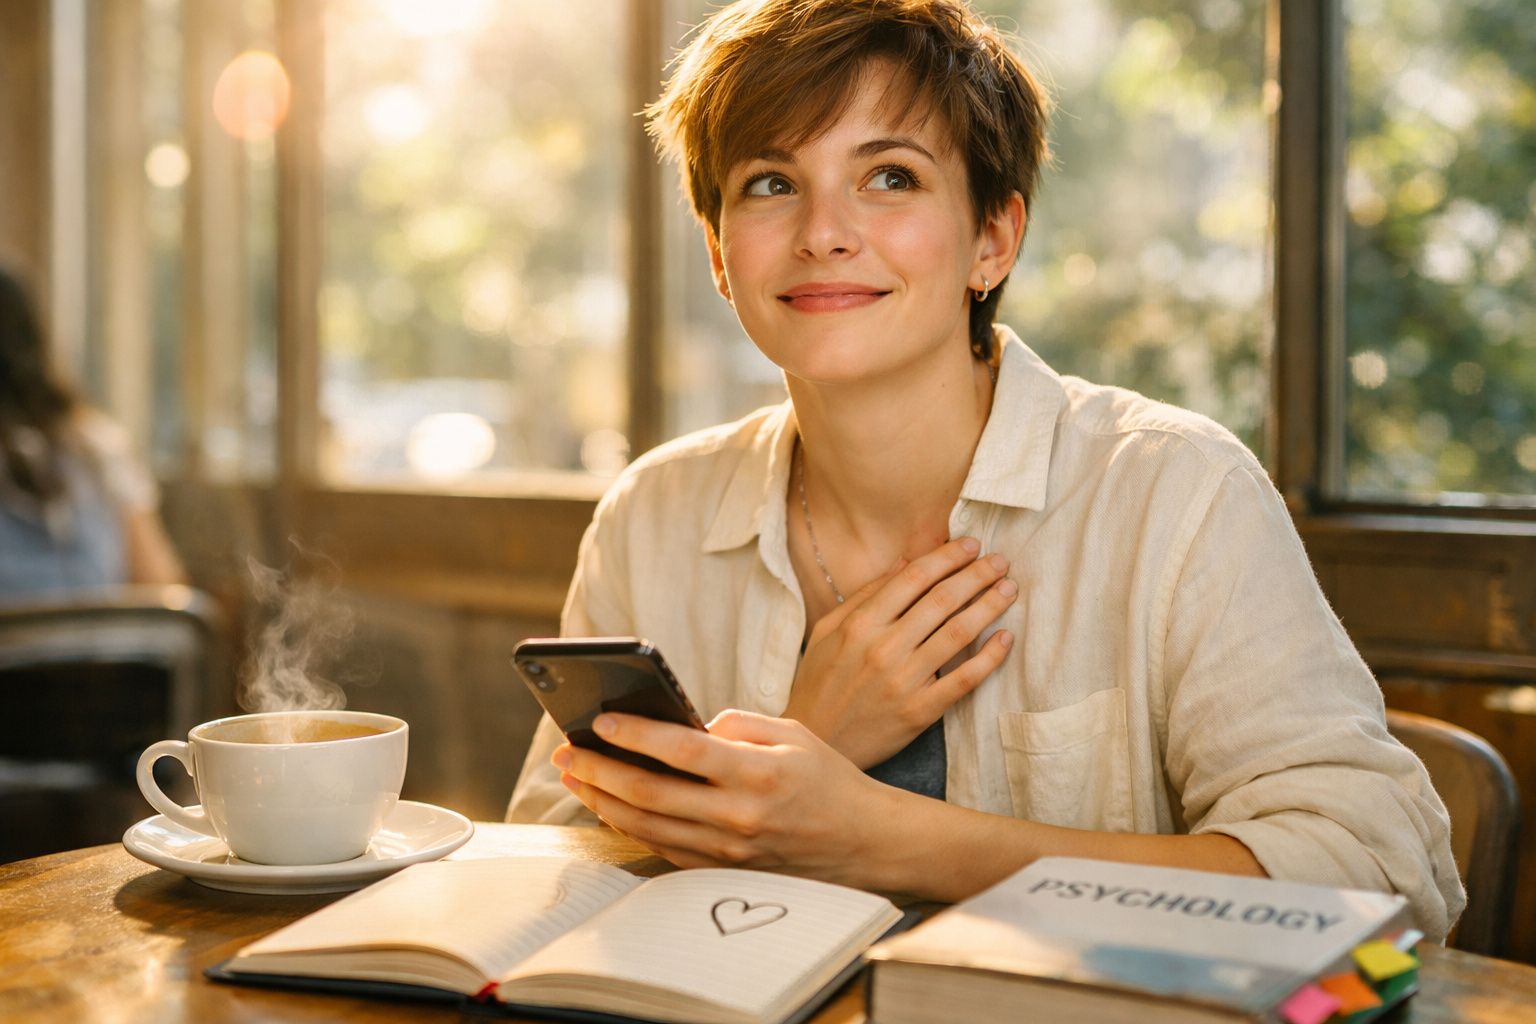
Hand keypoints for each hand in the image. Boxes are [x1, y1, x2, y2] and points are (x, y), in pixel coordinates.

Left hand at [552, 710, 898, 887]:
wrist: (863, 843)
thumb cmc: (829, 780)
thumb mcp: (794, 733)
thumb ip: (737, 724)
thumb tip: (683, 725)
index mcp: (759, 773)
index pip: (682, 751)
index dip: (635, 734)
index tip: (600, 721)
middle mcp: (739, 817)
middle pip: (651, 794)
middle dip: (599, 771)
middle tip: (567, 752)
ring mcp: (728, 851)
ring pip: (647, 826)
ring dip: (602, 801)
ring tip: (574, 777)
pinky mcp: (722, 871)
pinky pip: (663, 848)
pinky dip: (629, 827)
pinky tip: (609, 806)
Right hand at [784, 536, 1017, 767]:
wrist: (815, 742)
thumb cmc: (819, 682)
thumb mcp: (829, 631)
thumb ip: (866, 595)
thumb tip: (905, 562)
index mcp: (860, 624)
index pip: (913, 578)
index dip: (946, 557)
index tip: (971, 545)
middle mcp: (883, 648)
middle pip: (942, 600)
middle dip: (977, 575)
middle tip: (1000, 561)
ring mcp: (904, 681)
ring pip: (958, 634)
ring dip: (989, 606)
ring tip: (1009, 589)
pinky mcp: (920, 712)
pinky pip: (963, 680)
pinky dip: (989, 658)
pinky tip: (1006, 638)